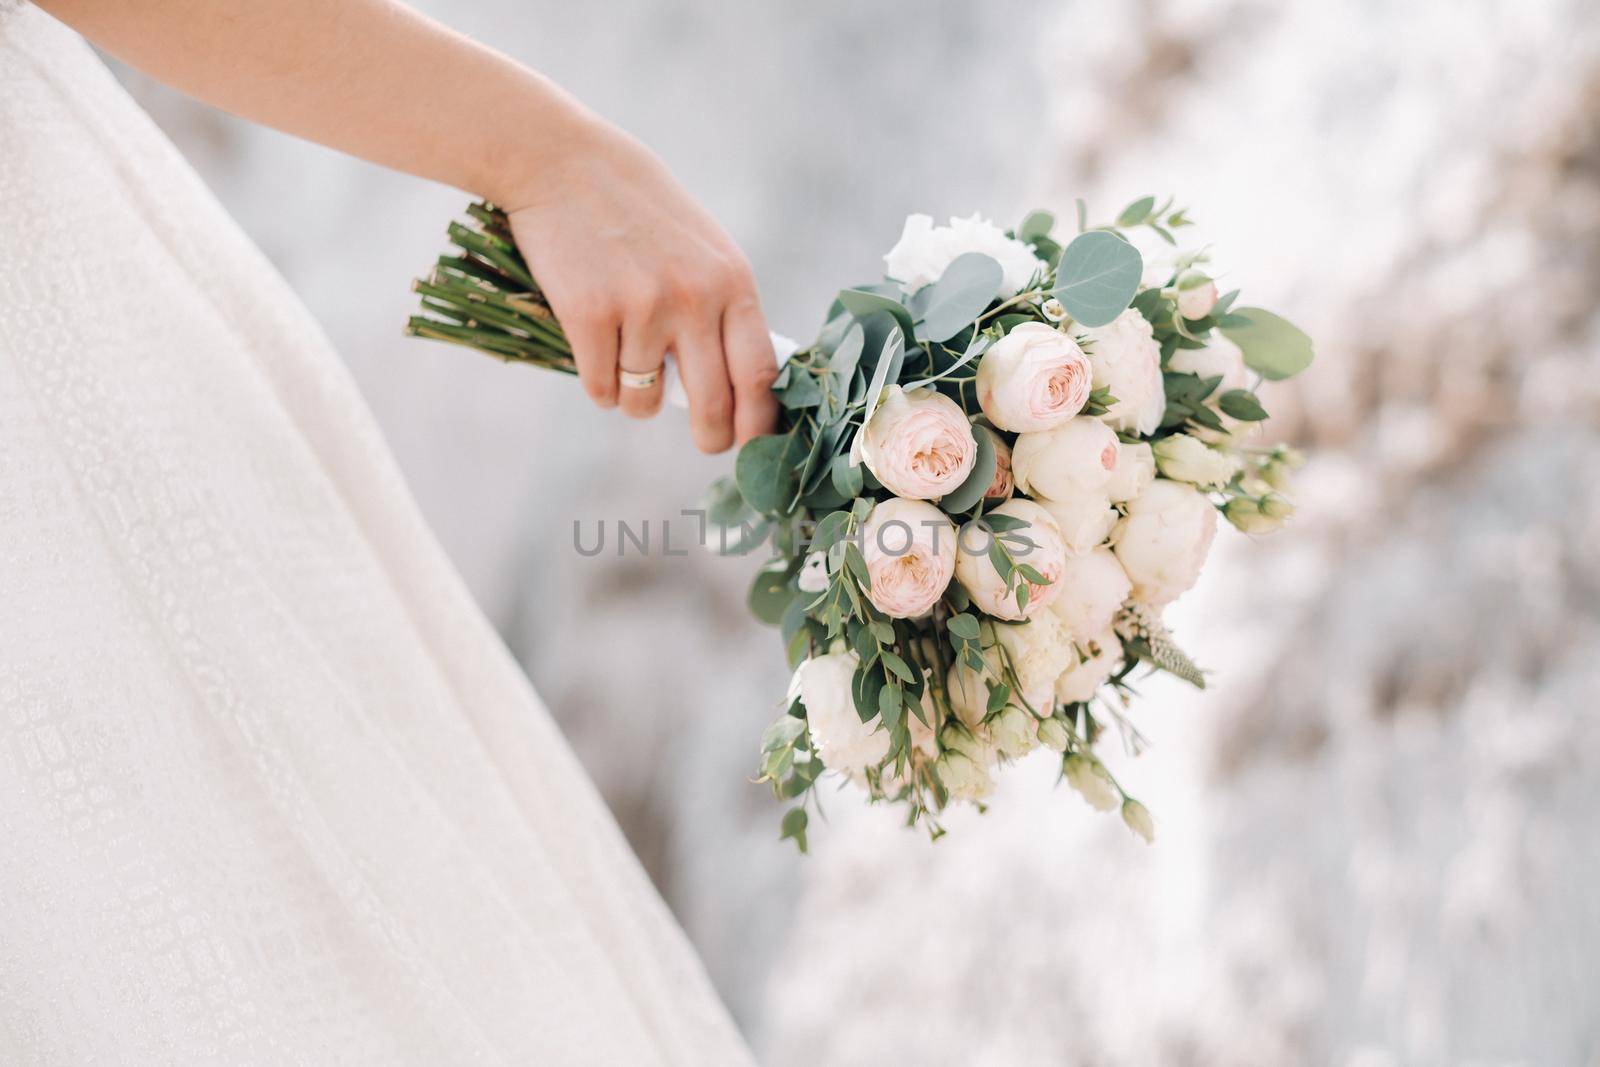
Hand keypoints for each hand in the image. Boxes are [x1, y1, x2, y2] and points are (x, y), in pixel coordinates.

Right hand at [502, 117, 777, 452]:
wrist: (562, 163)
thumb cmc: (637, 208)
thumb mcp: (701, 247)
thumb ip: (722, 306)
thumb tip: (738, 388)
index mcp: (731, 280)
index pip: (759, 372)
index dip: (760, 420)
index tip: (754, 442)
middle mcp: (693, 298)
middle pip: (712, 403)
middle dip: (711, 437)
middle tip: (707, 442)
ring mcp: (641, 308)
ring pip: (645, 400)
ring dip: (636, 396)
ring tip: (626, 356)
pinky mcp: (589, 316)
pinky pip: (601, 390)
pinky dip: (598, 384)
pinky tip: (593, 349)